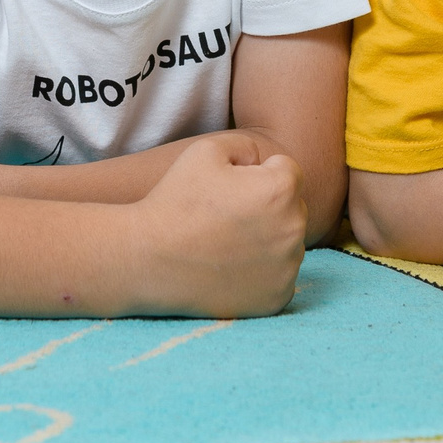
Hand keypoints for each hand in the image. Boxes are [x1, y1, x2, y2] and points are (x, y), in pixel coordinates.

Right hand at [129, 134, 304, 317]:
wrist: (148, 260)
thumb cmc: (175, 201)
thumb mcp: (205, 150)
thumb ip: (245, 144)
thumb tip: (263, 162)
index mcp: (281, 190)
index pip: (287, 171)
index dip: (257, 174)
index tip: (229, 189)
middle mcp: (294, 229)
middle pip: (292, 207)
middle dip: (268, 206)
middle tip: (226, 217)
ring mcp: (287, 268)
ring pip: (287, 242)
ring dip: (268, 239)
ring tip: (226, 242)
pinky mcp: (277, 298)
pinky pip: (280, 275)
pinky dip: (262, 271)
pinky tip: (230, 267)